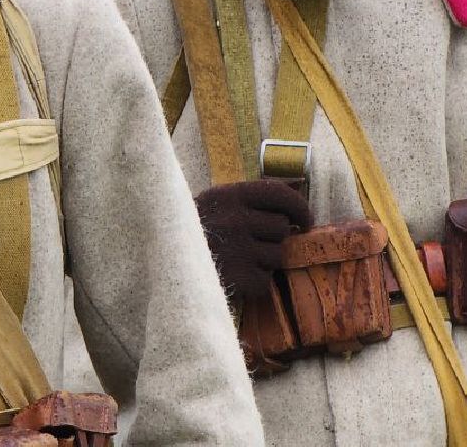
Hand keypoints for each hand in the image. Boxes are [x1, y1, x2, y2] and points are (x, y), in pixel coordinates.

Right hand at [194, 179, 313, 300]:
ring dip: (264, 261)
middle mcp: (236, 219)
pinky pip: (265, 281)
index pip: (279, 193)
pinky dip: (254, 283)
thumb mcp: (216, 202)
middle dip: (272, 237)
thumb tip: (299, 184)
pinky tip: (234, 276)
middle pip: (282, 228)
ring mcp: (238, 250)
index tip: (306, 220)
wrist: (160, 260)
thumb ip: (252, 197)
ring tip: (239, 259)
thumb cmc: (192, 230)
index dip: (299, 207)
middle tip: (250, 242)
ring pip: (277, 256)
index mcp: (230, 195)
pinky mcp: (238, 279)